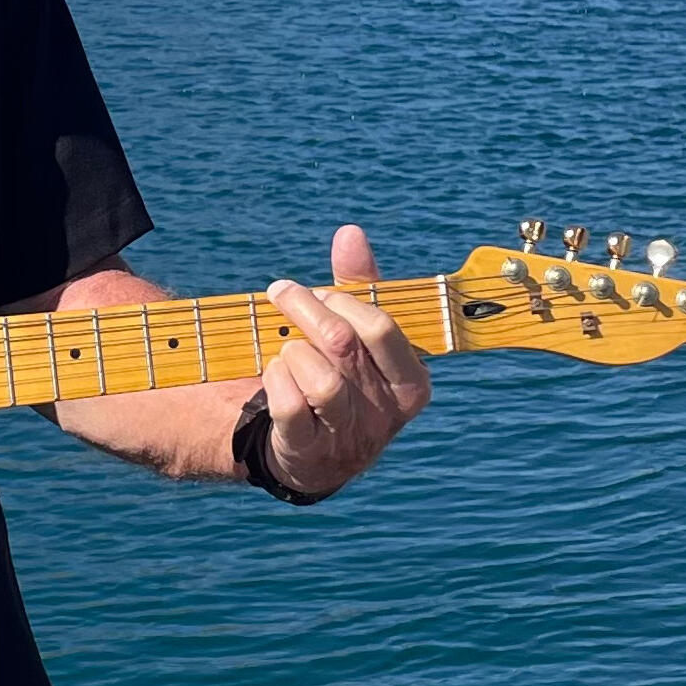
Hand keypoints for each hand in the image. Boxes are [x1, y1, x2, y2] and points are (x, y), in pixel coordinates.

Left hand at [261, 225, 431, 496]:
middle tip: (282, 294)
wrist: (307, 447)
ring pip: (322, 380)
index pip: (382, 326)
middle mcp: (386, 413)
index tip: (318, 291)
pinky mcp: (309, 451)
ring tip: (286, 347)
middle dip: (305, 309)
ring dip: (292, 350)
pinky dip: (275, 379)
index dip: (342, 299)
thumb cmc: (338, 374)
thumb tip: (350, 233)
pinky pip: (290, 406)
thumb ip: (357, 285)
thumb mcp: (355, 332)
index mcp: (410, 381)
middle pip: (344, 344)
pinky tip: (274, 372)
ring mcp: (349, 436)